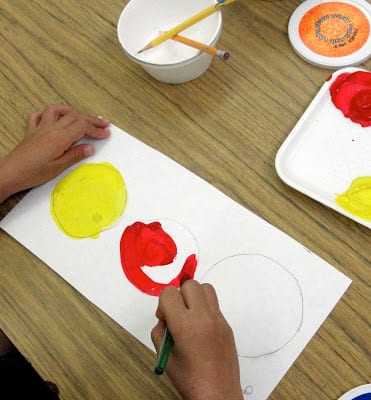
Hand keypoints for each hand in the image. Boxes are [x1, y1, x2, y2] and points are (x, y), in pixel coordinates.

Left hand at [0, 105, 110, 201]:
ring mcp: (40, 128)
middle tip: (103, 124)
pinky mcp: (31, 131)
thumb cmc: (33, 173)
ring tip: (81, 116)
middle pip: (74, 117)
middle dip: (91, 119)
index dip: (96, 129)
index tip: (106, 133)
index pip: (82, 127)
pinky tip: (54, 118)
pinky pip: (39, 115)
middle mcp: (50, 129)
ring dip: (72, 111)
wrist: (10, 173)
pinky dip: (49, 113)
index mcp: (59, 138)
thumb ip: (75, 155)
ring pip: (58, 111)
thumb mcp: (58, 167)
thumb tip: (90, 148)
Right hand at [151, 280, 242, 399]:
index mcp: (185, 326)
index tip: (164, 317)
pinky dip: (205, 308)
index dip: (162, 303)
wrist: (219, 395)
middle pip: (190, 284)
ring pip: (206, 288)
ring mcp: (219, 320)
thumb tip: (165, 316)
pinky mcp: (227, 325)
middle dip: (179, 295)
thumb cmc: (189, 380)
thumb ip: (160, 331)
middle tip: (177, 314)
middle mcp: (204, 317)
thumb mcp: (165, 355)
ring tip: (190, 316)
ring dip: (195, 296)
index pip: (169, 293)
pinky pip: (214, 304)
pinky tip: (201, 328)